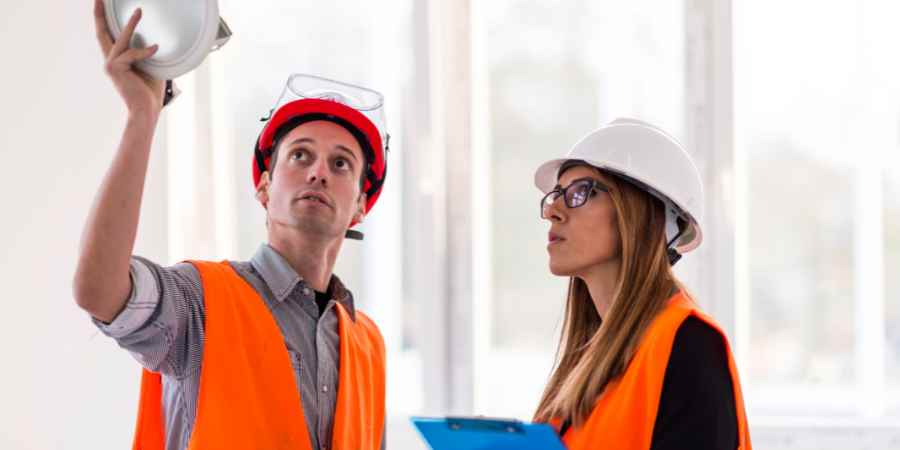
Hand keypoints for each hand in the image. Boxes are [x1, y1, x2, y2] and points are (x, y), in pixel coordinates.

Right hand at [93, 0, 164, 116]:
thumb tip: (155, 42)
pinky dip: (145, 52)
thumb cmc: (150, 93)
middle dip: (100, 13)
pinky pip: (132, 54)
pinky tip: (155, 49)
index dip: (105, 20)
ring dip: (131, 24)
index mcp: (118, 60)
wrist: (146, 110)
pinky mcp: (115, 68)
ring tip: (139, 11)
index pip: (109, 36)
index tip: (103, 4)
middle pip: (102, 32)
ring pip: (121, 38)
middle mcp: (111, 61)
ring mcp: (111, 64)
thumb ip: (148, 55)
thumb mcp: (151, 68)